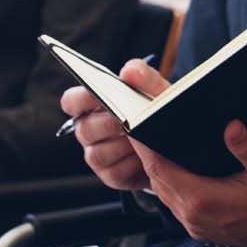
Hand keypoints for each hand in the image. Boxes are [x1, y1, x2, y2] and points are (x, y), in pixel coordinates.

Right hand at [63, 57, 165, 191]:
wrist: (174, 141)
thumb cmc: (157, 111)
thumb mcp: (157, 92)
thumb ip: (145, 77)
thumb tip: (129, 71)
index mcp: (94, 105)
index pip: (72, 101)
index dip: (80, 99)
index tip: (98, 95)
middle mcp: (89, 130)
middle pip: (84, 129)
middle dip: (109, 125)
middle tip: (129, 121)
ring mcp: (97, 154)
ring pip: (98, 153)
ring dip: (123, 146)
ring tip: (143, 138)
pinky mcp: (111, 175)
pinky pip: (115, 172)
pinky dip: (133, 164)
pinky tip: (146, 156)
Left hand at [130, 122, 246, 246]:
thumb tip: (231, 126)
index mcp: (204, 200)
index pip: (160, 171)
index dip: (144, 149)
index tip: (136, 129)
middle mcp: (194, 216)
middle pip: (157, 182)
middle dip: (147, 156)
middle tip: (142, 130)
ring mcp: (197, 225)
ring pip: (164, 194)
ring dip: (158, 172)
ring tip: (154, 147)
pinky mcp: (203, 228)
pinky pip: (176, 204)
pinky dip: (170, 185)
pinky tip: (176, 172)